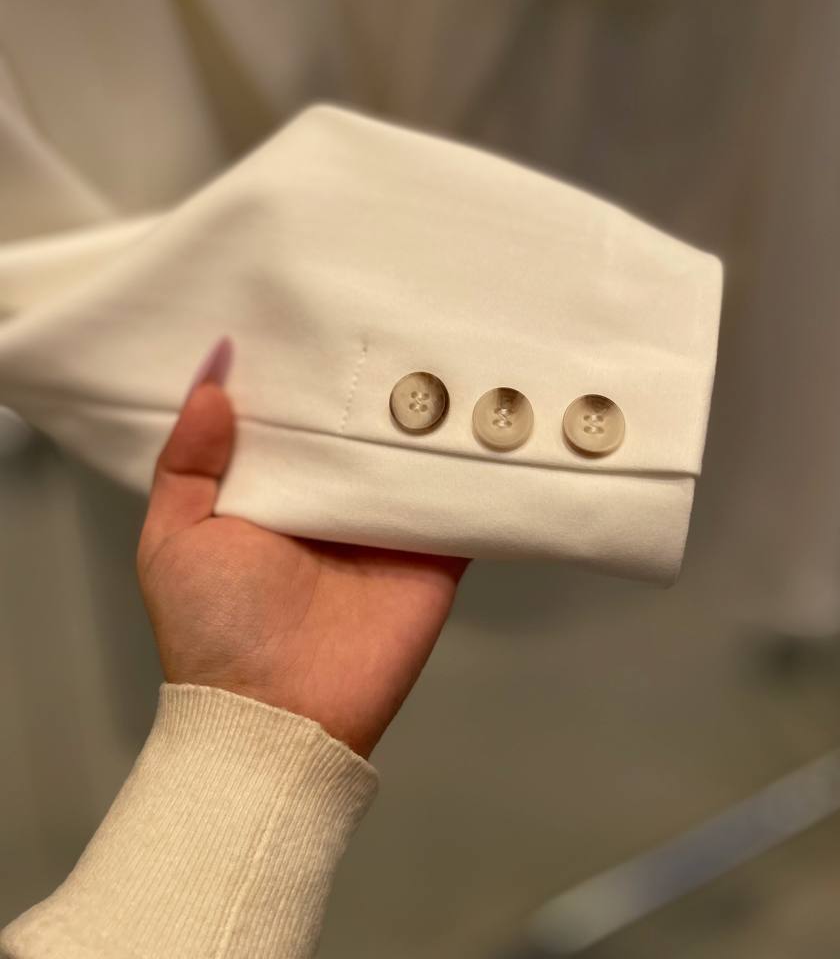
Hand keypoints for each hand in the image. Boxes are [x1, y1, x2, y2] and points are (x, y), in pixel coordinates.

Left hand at [137, 344, 467, 757]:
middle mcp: (332, 499)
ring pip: (413, 451)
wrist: (281, 714)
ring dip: (431, 408)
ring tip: (448, 334)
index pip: (293, 417)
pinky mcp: (436, 548)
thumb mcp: (173, 537)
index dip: (300, 368)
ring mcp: (387, 522)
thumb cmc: (215, 626)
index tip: (313, 304)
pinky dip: (478, 460)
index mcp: (273, 491)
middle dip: (373, 376)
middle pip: (359, 427)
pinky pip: (461, 496)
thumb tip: (216, 373)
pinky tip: (492, 408)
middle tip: (394, 300)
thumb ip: (189, 459)